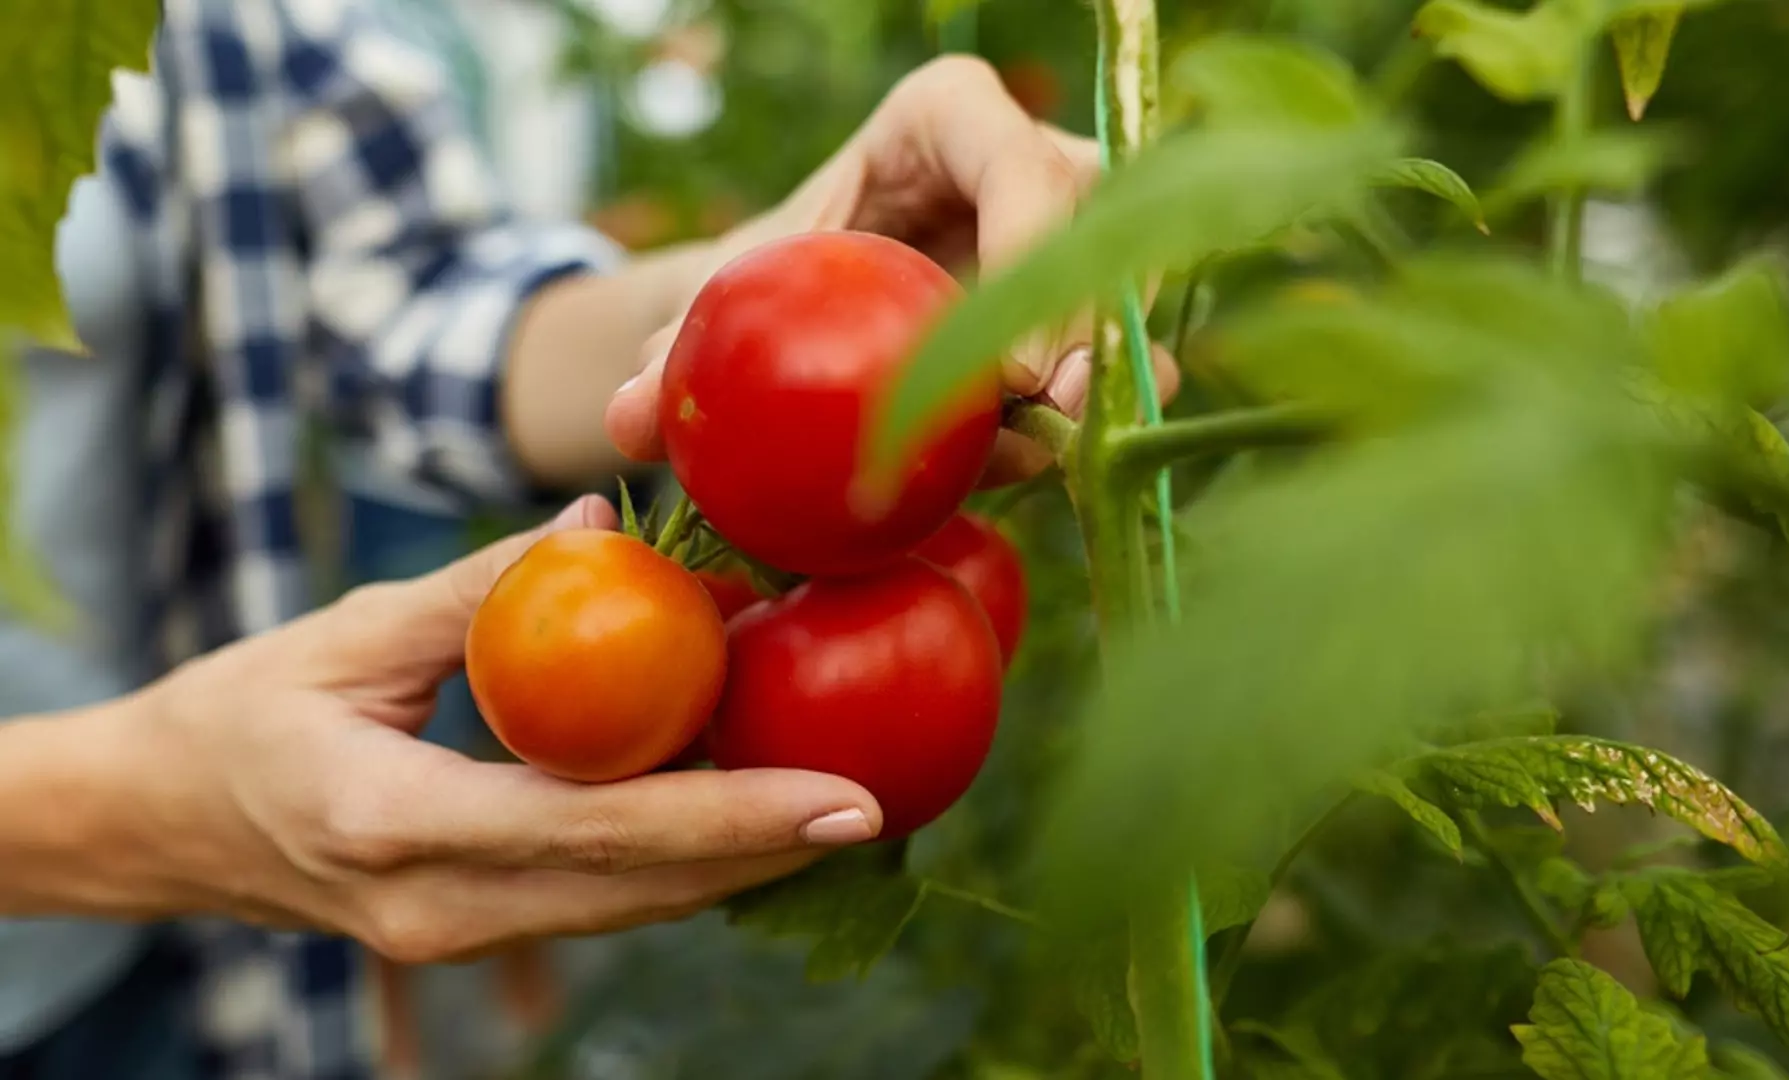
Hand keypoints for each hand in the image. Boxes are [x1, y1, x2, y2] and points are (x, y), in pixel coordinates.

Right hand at [101, 496, 880, 961]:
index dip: (733, 817)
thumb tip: (607, 525)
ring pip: (632, 907)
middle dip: (770, 852)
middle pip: (643, 889)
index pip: (601, 829)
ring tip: (839, 801)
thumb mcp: (349, 635)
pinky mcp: (475, 931)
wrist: (161, 824)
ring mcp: (458, 936)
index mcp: (399, 822)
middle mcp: (441, 906)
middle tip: (883, 800)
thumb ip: (482, 587)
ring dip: (737, 860)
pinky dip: (677, 859)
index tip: (843, 803)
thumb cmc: (242, 711)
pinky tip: (745, 810)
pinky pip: (600, 900)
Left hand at [603, 55, 1178, 485]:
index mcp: (949, 117)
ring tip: (1053, 449)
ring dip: (1104, 378)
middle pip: (1096, 232)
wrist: (809, 311)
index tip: (1008, 371)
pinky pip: (1127, 356)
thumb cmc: (772, 277)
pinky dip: (1094, 415)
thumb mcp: (726, 299)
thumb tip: (631, 417)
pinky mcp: (1096, 308)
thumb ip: (678, 349)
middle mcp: (1036, 160)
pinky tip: (1046, 461)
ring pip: (1128, 294)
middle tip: (1050, 420)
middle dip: (1087, 329)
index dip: (1030, 251)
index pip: (1019, 164)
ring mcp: (1080, 233)